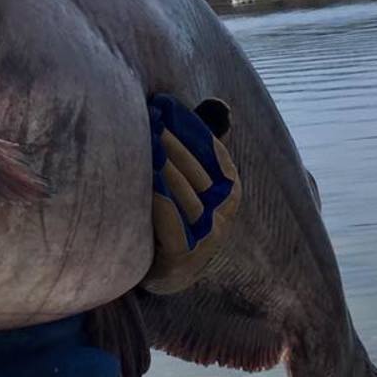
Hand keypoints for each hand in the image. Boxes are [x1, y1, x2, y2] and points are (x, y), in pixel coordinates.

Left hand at [141, 94, 240, 293]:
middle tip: (148, 117)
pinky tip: (148, 184)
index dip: (191, 128)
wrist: (170, 273)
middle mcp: (223, 213)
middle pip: (197, 171)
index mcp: (231, 191)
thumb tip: (218, 104)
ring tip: (146, 143)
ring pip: (186, 196)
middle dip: (172, 141)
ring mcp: (206, 237)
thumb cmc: (180, 217)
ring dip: (166, 168)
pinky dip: (162, 204)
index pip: (214, 152)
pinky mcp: (182, 256)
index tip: (166, 105)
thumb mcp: (197, 183)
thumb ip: (204, 148)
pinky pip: (173, 226)